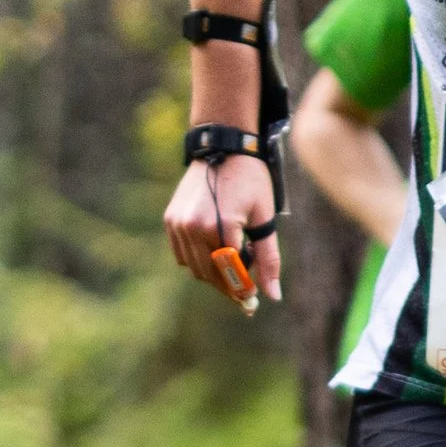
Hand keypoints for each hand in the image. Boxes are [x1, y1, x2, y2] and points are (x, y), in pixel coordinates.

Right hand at [163, 152, 279, 311]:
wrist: (223, 146)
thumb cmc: (251, 178)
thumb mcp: (265, 217)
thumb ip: (268, 257)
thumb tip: (273, 295)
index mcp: (221, 225)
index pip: (231, 272)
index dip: (242, 289)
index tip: (253, 299)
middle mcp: (194, 227)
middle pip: (211, 274)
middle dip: (229, 286)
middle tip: (245, 292)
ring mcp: (179, 224)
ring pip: (195, 268)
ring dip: (214, 276)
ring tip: (234, 268)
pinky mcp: (171, 220)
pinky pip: (183, 254)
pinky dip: (198, 261)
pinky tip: (215, 254)